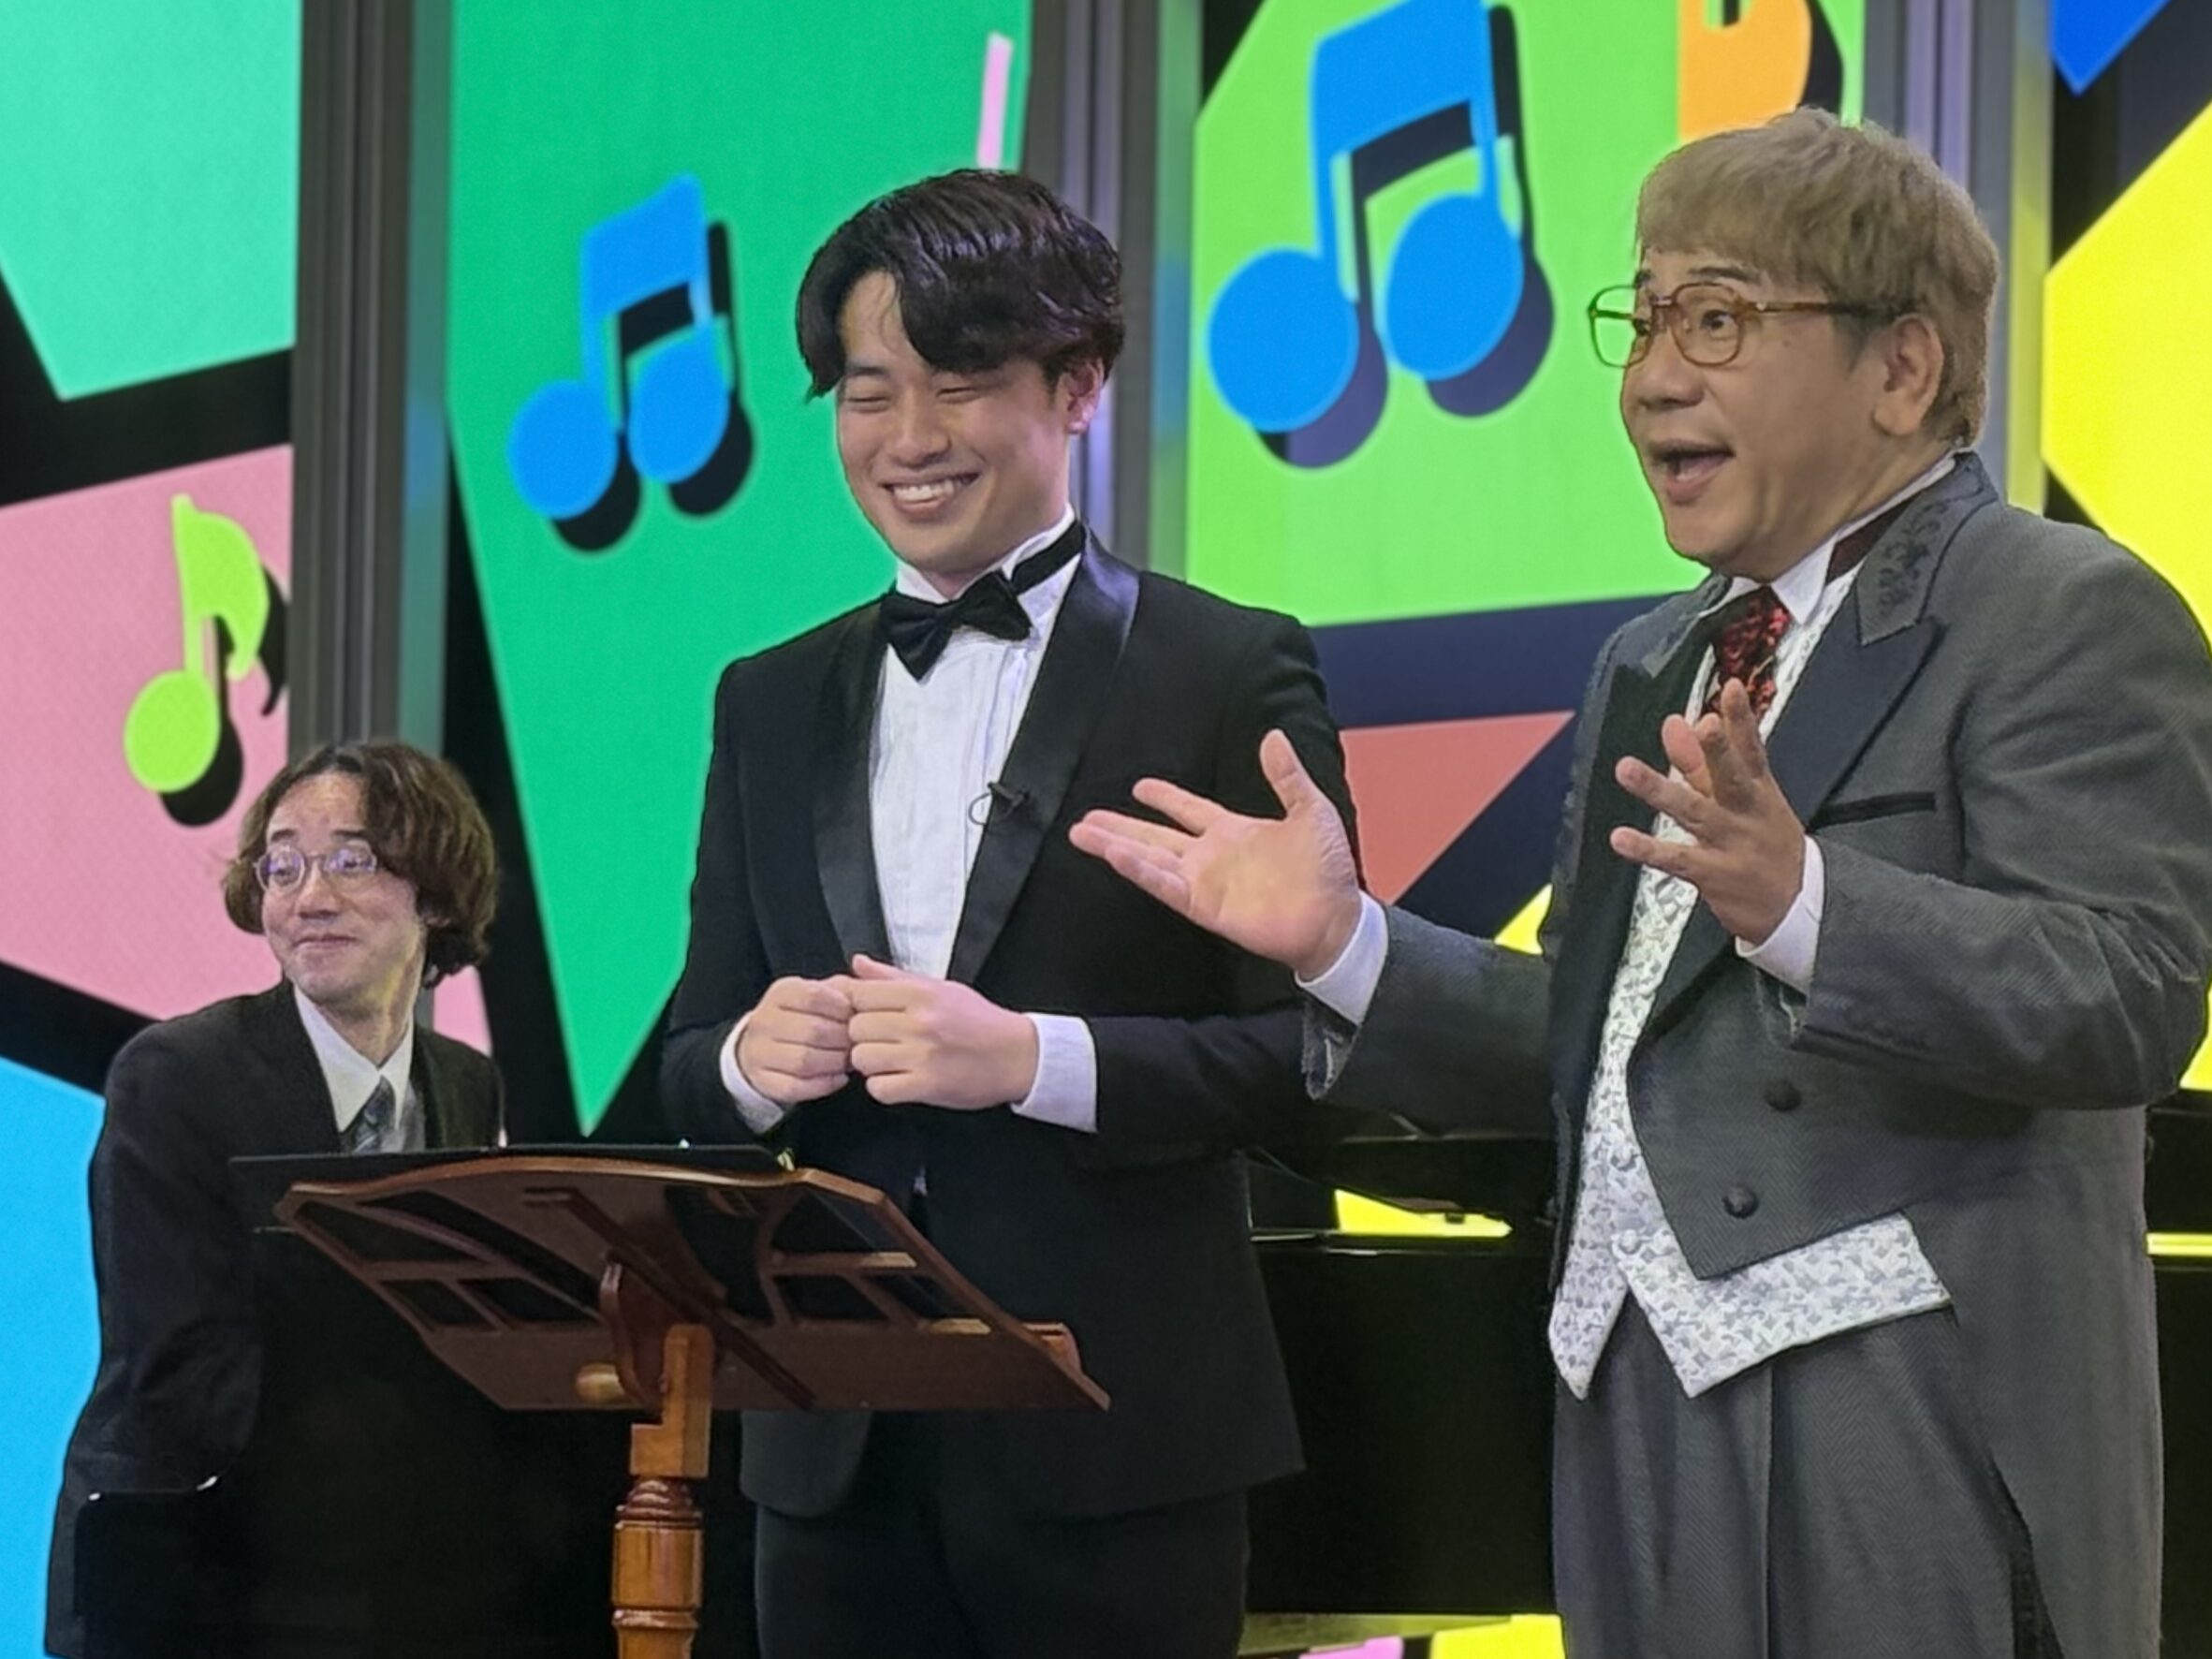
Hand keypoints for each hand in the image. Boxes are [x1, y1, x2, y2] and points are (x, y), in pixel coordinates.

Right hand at [735, 975, 857, 1106]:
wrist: (766, 1044)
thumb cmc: (806, 1016)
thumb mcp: (821, 994)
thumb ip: (843, 989)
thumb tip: (865, 994)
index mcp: (781, 992)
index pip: (814, 996)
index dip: (842, 1009)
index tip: (854, 1017)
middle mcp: (764, 1020)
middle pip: (812, 1031)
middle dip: (843, 1040)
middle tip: (858, 1044)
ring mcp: (759, 1052)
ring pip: (803, 1061)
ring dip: (835, 1063)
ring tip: (848, 1060)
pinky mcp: (763, 1080)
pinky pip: (795, 1087)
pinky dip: (823, 1084)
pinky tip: (839, 1078)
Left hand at [844, 955, 1039, 1108]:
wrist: (1018, 1055)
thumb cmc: (980, 1021)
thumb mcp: (940, 987)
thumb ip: (894, 977)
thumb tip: (857, 963)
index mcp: (921, 993)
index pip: (859, 994)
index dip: (857, 1006)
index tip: (868, 1015)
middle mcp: (920, 1021)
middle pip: (856, 1028)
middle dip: (863, 1036)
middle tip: (882, 1040)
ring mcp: (923, 1055)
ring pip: (862, 1059)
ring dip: (872, 1063)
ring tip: (891, 1060)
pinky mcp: (928, 1085)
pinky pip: (879, 1088)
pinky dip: (884, 1086)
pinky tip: (899, 1079)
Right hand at [1068, 729, 1361, 979]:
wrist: (1336, 917)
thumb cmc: (1328, 869)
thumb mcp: (1311, 810)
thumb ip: (1286, 777)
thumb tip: (1272, 737)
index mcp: (1234, 832)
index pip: (1189, 810)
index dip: (1165, 797)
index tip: (1139, 786)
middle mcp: (1212, 857)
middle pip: (1155, 837)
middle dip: (1120, 827)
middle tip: (1087, 818)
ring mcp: (1205, 883)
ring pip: (1150, 861)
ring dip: (1117, 847)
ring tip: (1083, 835)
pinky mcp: (1205, 907)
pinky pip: (1166, 887)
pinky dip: (1141, 872)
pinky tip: (1118, 857)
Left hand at [1609, 679, 1805, 943]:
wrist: (1799, 907)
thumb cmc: (1765, 845)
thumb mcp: (1745, 801)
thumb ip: (1702, 763)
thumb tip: (1674, 722)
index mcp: (1759, 791)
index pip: (1752, 750)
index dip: (1742, 719)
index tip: (1731, 688)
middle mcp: (1747, 813)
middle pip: (1732, 777)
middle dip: (1718, 750)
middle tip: (1703, 724)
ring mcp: (1731, 844)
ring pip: (1695, 813)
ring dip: (1659, 790)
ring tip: (1626, 768)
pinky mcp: (1714, 875)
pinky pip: (1677, 860)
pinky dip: (1648, 850)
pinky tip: (1621, 838)